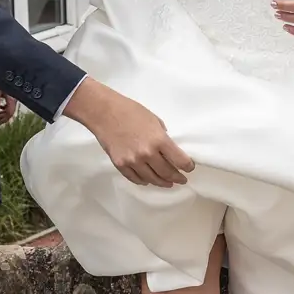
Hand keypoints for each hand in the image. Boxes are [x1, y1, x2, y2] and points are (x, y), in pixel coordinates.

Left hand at [0, 90, 17, 123]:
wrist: (4, 75)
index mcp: (11, 99)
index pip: (9, 113)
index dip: (4, 119)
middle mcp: (14, 100)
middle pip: (11, 112)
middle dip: (3, 117)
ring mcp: (14, 98)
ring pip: (11, 109)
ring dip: (3, 113)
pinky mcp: (13, 96)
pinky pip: (10, 105)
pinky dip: (5, 109)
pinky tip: (0, 108)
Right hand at [62, 77, 193, 187]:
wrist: (104, 113)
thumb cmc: (130, 111)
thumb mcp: (154, 120)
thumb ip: (162, 136)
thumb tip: (167, 148)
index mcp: (159, 140)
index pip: (180, 160)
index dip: (187, 166)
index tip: (189, 168)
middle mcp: (148, 154)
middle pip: (167, 173)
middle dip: (177, 177)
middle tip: (182, 180)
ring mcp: (133, 161)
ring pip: (152, 179)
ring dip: (162, 182)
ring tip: (168, 183)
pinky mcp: (121, 165)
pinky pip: (135, 178)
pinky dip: (144, 181)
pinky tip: (148, 180)